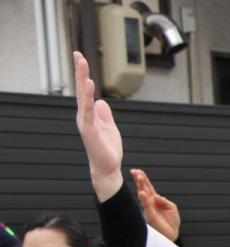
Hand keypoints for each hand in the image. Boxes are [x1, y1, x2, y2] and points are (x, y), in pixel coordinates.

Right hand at [73, 52, 123, 201]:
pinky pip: (88, 111)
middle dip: (80, 72)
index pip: (85, 91)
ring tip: (82, 63)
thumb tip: (100, 101)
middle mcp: (84, 116)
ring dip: (82, 79)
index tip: (81, 58)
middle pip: (81, 90)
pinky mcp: (89, 130)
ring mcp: (85, 122)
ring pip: (82, 97)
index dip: (83, 75)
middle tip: (77, 54)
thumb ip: (104, 114)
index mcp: (89, 114)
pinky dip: (87, 98)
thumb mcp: (109, 127)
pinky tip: (89, 85)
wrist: (108, 168)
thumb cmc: (108, 149)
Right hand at [130, 169, 180, 240]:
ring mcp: (149, 208)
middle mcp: (151, 203)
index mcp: (156, 200)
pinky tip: (142, 193)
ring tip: (138, 178)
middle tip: (135, 172)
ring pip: (143, 195)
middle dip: (139, 180)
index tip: (137, 172)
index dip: (143, 179)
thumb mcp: (172, 207)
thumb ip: (164, 201)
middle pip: (143, 189)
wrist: (172, 234)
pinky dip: (144, 199)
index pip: (148, 187)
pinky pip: (147, 205)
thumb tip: (156, 196)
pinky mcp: (150, 215)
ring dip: (140, 186)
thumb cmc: (172, 222)